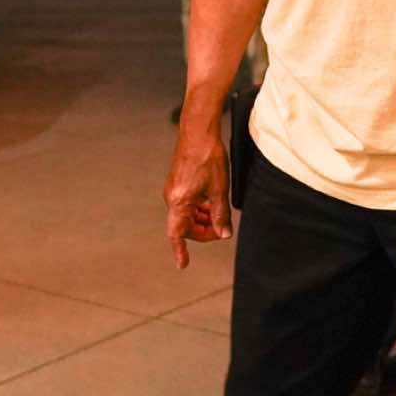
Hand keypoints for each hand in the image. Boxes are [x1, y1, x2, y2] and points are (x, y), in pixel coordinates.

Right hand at [163, 129, 231, 268]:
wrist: (198, 131)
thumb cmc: (208, 156)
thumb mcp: (219, 189)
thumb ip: (221, 214)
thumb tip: (224, 233)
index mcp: (180, 202)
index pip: (176, 234)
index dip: (180, 251)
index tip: (183, 263)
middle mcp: (172, 197)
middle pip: (184, 225)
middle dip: (202, 230)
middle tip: (221, 229)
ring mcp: (173, 189)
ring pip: (186, 214)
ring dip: (202, 218)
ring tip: (218, 212)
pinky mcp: (176, 182)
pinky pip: (185, 202)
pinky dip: (198, 207)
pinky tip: (211, 200)